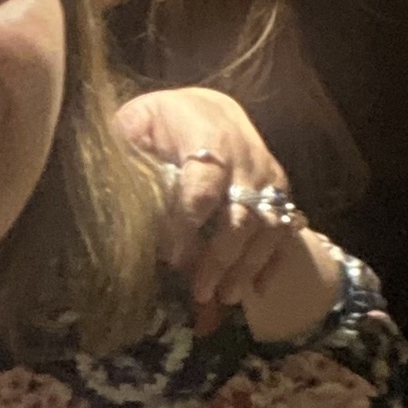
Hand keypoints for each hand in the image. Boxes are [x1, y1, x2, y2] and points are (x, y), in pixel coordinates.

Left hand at [116, 87, 314, 325]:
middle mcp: (246, 156)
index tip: (170, 255)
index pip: (203, 183)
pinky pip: (285, 230)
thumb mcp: (139, 122)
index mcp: (208, 132)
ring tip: (224, 298)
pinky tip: (257, 290)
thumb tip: (122, 198)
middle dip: (221, 257)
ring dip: (247, 267)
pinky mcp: (280, 191)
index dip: (188, 222)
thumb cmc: (164, 121)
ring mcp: (268, 175)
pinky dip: (273, 262)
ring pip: (268, 226)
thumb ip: (130, 152)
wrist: (211, 109)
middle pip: (241, 213)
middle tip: (200, 291)